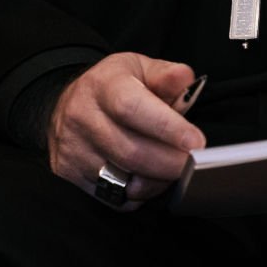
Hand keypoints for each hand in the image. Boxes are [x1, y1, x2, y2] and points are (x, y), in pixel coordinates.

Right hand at [47, 52, 205, 210]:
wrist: (70, 104)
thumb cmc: (115, 87)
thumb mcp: (140, 69)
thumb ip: (166, 75)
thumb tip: (184, 78)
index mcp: (102, 85)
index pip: (131, 108)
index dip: (167, 127)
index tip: (196, 141)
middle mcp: (81, 117)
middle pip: (131, 152)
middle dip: (171, 163)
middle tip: (195, 163)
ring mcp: (73, 149)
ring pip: (124, 180)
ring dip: (158, 181)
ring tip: (173, 168)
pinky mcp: (69, 174)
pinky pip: (115, 197)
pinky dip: (140, 194)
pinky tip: (149, 178)